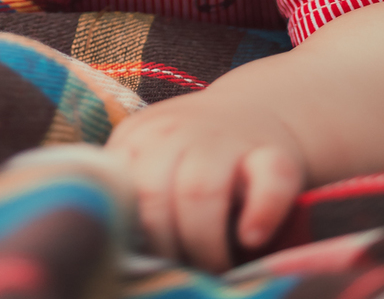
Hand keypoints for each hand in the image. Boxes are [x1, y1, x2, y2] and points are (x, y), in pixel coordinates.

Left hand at [105, 88, 306, 271]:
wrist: (256, 110)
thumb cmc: (191, 155)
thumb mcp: (150, 159)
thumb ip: (129, 193)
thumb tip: (108, 253)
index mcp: (139, 135)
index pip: (117, 187)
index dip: (127, 233)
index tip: (139, 261)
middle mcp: (177, 131)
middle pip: (155, 193)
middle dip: (165, 246)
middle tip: (183, 272)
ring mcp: (226, 139)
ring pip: (199, 190)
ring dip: (203, 243)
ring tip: (215, 269)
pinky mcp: (275, 154)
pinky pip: (269, 179)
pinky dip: (261, 212)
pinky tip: (251, 238)